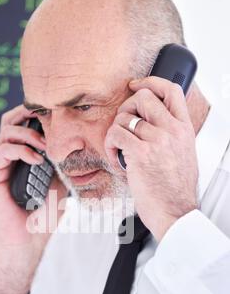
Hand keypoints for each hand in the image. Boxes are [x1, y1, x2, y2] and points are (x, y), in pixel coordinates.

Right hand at [0, 105, 67, 293]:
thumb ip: (64, 166)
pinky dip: (21, 150)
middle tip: (47, 119)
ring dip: (28, 133)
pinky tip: (37, 159)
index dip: (37, 114)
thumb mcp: (60, 184)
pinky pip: (3, 152)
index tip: (56, 116)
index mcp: (21, 156)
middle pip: (10, 120)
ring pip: (6, 131)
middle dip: (28, 113)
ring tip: (45, 144)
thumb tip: (86, 149)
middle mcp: (7, 157)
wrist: (28, 239)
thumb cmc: (44, 214)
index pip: (23, 123)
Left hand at [105, 77, 198, 241]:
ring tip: (117, 147)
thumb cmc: (175, 189)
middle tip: (122, 125)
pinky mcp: (140, 154)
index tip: (136, 85)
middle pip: (143, 97)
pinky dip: (110, 143)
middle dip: (126, 108)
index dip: (151, 82)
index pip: (172, 90)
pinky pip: (116, 134)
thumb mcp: (183, 154)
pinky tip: (114, 154)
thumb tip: (154, 123)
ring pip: (125, 117)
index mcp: (184, 129)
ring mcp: (157, 141)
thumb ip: (172, 135)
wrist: (174, 211)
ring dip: (115, 131)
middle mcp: (172, 131)